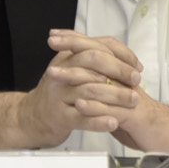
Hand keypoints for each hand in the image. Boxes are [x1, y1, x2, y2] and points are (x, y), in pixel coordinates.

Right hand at [15, 30, 144, 144]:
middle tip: (136, 80)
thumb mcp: (71, 69)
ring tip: (132, 101)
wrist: (32, 118)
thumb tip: (125, 57)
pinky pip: (81, 118)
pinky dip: (99, 121)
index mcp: (66, 57)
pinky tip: (113, 122)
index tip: (136, 65)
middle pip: (92, 61)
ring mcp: (58, 94)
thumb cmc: (58, 94)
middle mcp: (60, 71)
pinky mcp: (59, 117)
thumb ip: (94, 60)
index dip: (120, 54)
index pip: (96, 45)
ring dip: (115, 95)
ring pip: (89, 89)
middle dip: (119, 69)